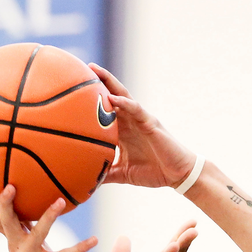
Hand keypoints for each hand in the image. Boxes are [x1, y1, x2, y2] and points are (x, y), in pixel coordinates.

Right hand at [0, 186, 98, 251]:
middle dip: (5, 203)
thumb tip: (32, 205)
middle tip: (9, 185)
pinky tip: (94, 240)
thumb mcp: (31, 246)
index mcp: (13, 240)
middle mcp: (16, 248)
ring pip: (38, 233)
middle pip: (6, 221)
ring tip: (60, 201)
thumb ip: (28, 228)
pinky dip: (80, 247)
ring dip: (49, 216)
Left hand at [89, 64, 196, 189]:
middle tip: (79, 69)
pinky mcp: (150, 122)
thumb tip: (87, 182)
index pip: (105, 110)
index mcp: (123, 130)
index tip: (72, 89)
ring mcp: (140, 119)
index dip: (90, 99)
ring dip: (109, 82)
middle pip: (112, 95)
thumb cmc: (155, 172)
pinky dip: (124, 102)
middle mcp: (130, 120)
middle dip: (97, 81)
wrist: (178, 175)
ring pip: (123, 95)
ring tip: (94, 70)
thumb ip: (106, 174)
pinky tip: (112, 97)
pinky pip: (136, 109)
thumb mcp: (124, 174)